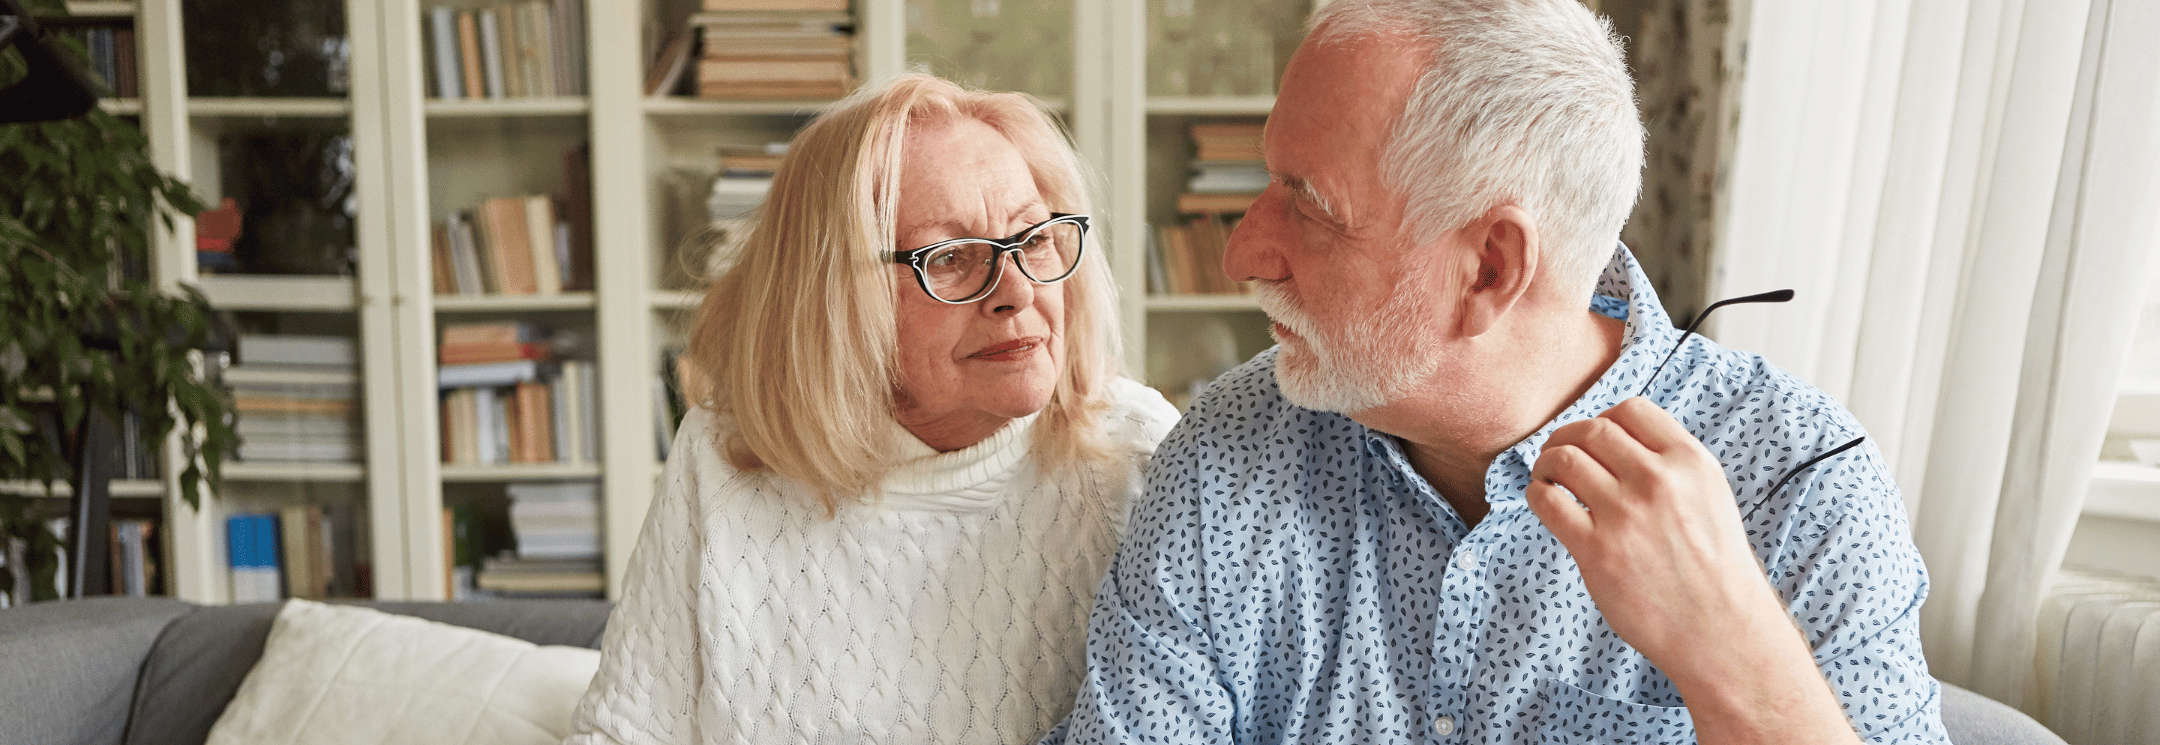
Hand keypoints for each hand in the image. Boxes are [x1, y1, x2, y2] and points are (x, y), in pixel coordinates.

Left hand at [1524, 397, 1787, 678]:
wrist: (1720, 629)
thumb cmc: (1713, 566)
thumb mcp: (1710, 496)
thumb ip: (1671, 464)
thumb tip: (1616, 440)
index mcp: (1690, 462)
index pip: (1631, 410)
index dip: (1603, 419)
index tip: (1593, 438)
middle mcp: (1658, 481)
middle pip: (1592, 431)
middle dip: (1567, 437)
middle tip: (1558, 454)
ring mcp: (1626, 515)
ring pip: (1564, 459)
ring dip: (1546, 463)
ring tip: (1547, 477)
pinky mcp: (1597, 550)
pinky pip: (1548, 501)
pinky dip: (1537, 494)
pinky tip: (1544, 501)